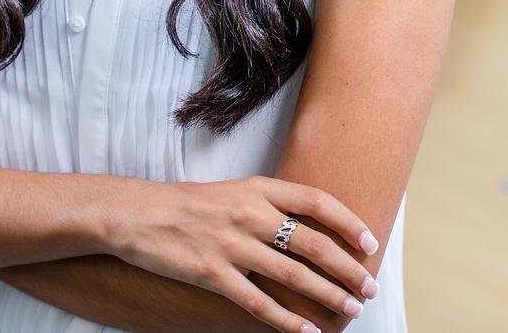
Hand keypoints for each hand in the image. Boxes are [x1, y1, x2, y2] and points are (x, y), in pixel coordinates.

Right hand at [110, 175, 382, 330]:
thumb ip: (271, 205)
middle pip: (312, 242)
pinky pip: (257, 302)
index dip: (348, 222)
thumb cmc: (190, 204)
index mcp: (259, 188)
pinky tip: (306, 332)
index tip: (371, 242)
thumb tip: (311, 225)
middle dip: (347, 268)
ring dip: (326, 294)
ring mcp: (231, 245)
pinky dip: (286, 321)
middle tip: (369, 287)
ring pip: (292, 275)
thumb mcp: (236, 191)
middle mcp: (250, 214)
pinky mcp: (211, 274)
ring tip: (350, 309)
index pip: (317, 201)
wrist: (136, 214)